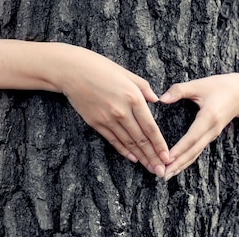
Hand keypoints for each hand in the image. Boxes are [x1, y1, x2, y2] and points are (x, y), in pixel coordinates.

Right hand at [57, 46, 169, 176]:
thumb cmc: (99, 67)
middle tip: (161, 171)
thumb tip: (155, 100)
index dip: (159, 144)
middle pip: (141, 139)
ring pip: (128, 143)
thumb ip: (143, 87)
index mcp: (133, 97)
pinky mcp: (95, 123)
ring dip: (141, 157)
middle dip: (153, 157)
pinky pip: (113, 140)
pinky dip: (124, 151)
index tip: (167, 156)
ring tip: (150, 168)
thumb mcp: (126, 73)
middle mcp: (122, 111)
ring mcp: (107, 119)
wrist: (71, 71)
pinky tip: (133, 158)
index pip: (150, 127)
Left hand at [159, 73, 238, 179]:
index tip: (166, 158)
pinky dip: (187, 160)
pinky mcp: (210, 136)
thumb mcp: (200, 84)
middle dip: (177, 164)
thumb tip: (161, 99)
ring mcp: (212, 135)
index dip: (179, 149)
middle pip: (193, 151)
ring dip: (181, 165)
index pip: (192, 137)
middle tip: (161, 174)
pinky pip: (197, 150)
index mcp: (209, 117)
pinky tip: (177, 167)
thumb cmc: (221, 86)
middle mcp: (212, 130)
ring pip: (195, 154)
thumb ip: (179, 90)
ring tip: (166, 175)